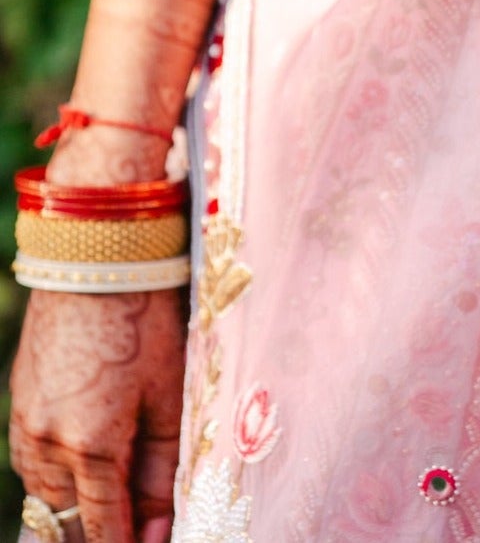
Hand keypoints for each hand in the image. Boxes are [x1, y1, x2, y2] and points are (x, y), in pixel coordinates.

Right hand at [9, 286, 185, 542]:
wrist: (96, 255)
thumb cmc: (146, 319)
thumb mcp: (169, 395)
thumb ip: (161, 470)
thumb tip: (159, 528)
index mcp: (90, 447)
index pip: (103, 530)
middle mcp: (47, 444)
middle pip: (67, 523)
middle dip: (99, 533)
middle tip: (137, 525)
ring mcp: (25, 424)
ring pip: (45, 496)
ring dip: (75, 508)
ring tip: (114, 503)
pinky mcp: (19, 402)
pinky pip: (33, 462)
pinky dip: (57, 475)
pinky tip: (86, 466)